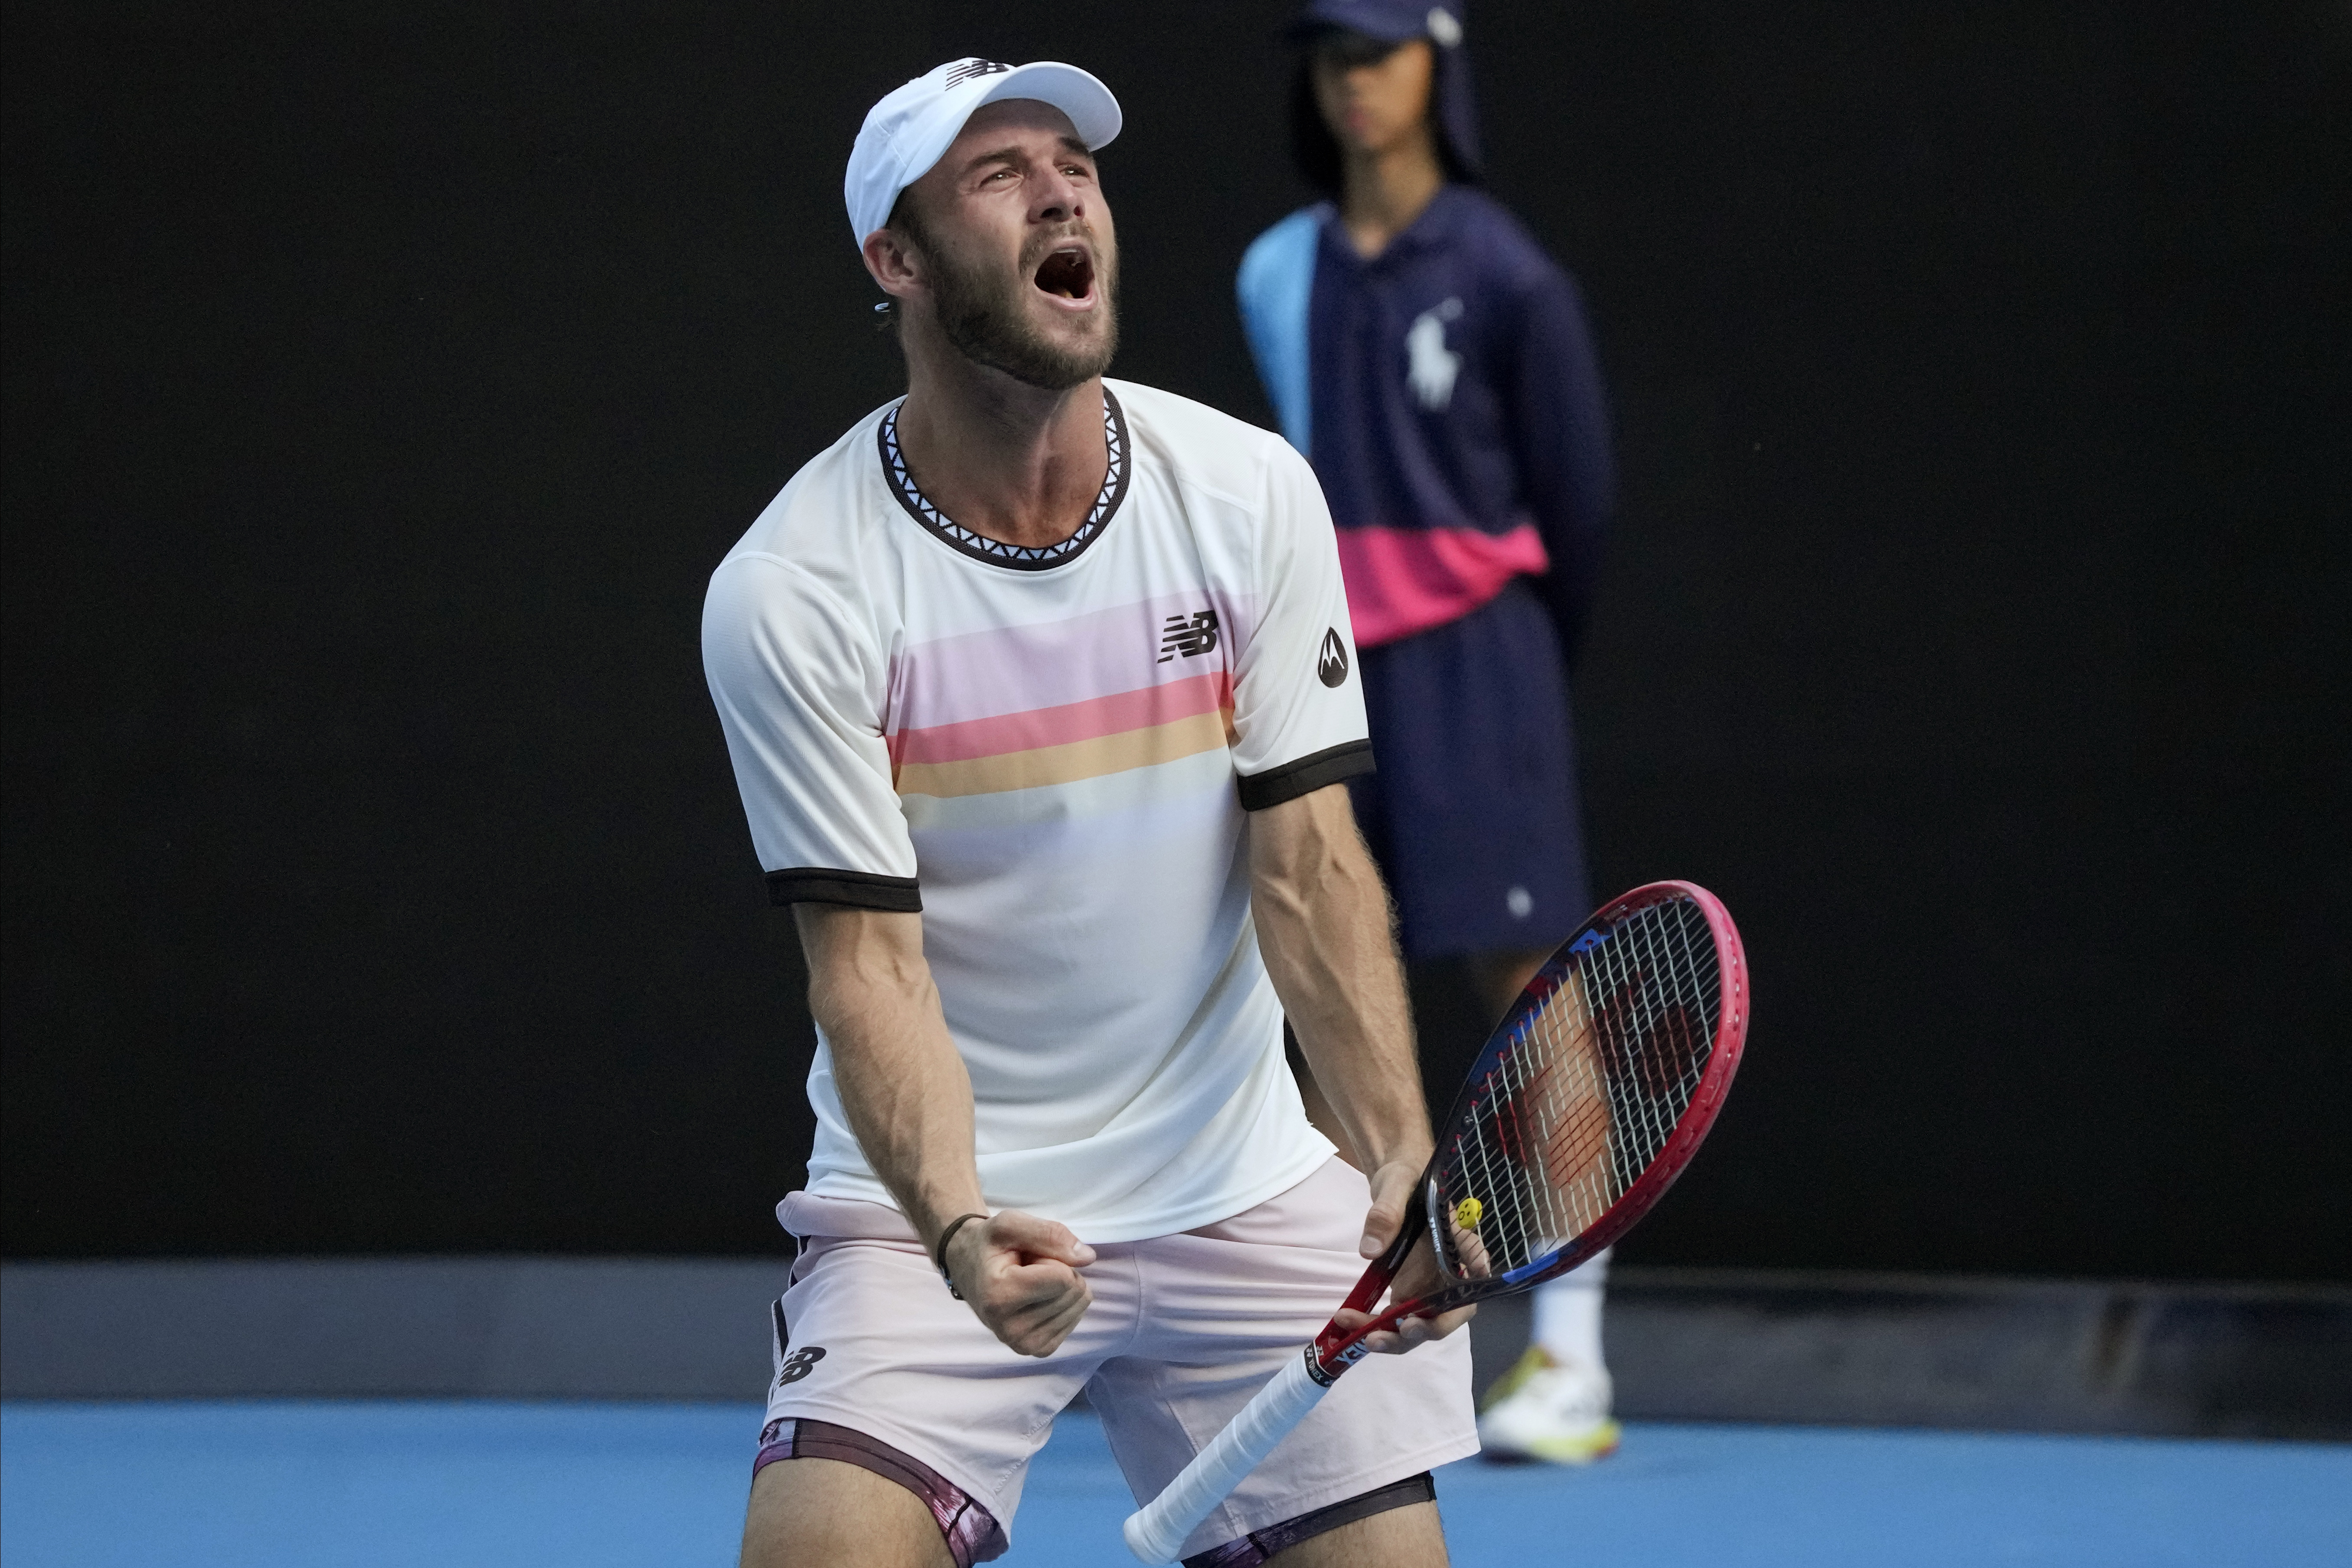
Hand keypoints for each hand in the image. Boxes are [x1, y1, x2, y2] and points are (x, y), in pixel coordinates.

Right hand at [944, 1209, 1096, 1357]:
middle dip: (1058, 1271)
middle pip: (1074, 1292)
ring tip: (1030, 1281)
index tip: (1025, 1258)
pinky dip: (1062, 1302)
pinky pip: (1075, 1319)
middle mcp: (1010, 1329)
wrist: (969, 1267)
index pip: (1064, 1277)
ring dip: (1059, 1287)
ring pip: (1078, 1305)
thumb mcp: (1011, 1223)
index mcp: (999, 1296)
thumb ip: (1049, 1233)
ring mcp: (1024, 1344)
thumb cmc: (990, 1244)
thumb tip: (1088, 1258)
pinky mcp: (1038, 1349)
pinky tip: (1037, 1297)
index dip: (1051, 1256)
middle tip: (1027, 1269)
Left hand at [1330, 1157, 1476, 1355]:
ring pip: (1421, 1322)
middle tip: (1386, 1334)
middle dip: (1418, 1330)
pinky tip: (1351, 1320)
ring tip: (1362, 1337)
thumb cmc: (1406, 1176)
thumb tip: (1370, 1251)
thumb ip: (1387, 1213)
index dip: (1456, 1309)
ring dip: (1395, 1337)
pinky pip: (1398, 1316)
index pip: (1471, 1284)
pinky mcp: (1410, 1289)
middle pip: (1446, 1314)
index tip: (1425, 1318)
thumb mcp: (1396, 1185)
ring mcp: (1431, 1284)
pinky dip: (1377, 1325)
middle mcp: (1452, 1273)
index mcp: (1462, 1245)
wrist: (1396, 1180)